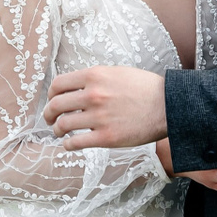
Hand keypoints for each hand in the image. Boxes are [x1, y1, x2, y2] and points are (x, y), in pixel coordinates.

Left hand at [43, 66, 167, 149]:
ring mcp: (98, 117)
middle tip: (49, 119)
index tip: (52, 100)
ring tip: (59, 131)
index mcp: (94, 76)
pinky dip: (68, 144)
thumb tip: (76, 87)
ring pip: (63, 124)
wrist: (169, 106)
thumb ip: (95, 79)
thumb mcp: (117, 73)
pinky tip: (69, 143)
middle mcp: (93, 95)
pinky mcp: (106, 138)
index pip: (58, 84)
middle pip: (55, 105)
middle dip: (48, 114)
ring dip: (57, 129)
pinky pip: (76, 142)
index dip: (51, 94)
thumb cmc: (145, 88)